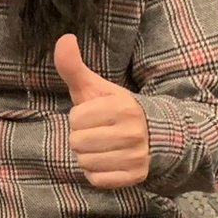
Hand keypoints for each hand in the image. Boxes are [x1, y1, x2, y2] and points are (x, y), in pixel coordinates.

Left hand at [55, 34, 149, 189]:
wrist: (153, 134)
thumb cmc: (113, 109)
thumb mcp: (95, 87)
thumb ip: (74, 66)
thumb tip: (64, 38)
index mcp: (123, 107)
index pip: (76, 119)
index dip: (79, 118)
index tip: (94, 116)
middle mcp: (133, 132)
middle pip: (78, 142)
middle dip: (81, 138)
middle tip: (97, 133)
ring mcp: (136, 156)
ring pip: (86, 162)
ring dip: (87, 156)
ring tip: (102, 146)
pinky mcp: (136, 176)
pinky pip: (97, 180)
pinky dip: (97, 173)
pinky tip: (108, 161)